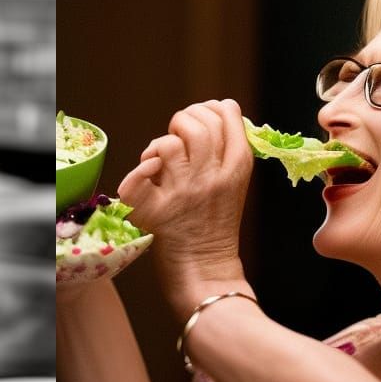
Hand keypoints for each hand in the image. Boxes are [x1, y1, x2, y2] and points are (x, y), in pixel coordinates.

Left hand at [117, 99, 252, 317]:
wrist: (206, 273)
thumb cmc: (215, 226)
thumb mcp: (234, 184)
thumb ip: (226, 150)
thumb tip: (215, 110)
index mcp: (238, 168)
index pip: (227, 113)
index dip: (209, 109)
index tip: (200, 120)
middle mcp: (214, 175)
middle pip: (200, 121)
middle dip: (184, 119)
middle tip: (178, 137)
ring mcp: (187, 191)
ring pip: (171, 141)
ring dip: (161, 142)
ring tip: (160, 158)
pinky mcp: (160, 209)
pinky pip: (146, 169)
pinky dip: (142, 164)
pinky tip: (147, 173)